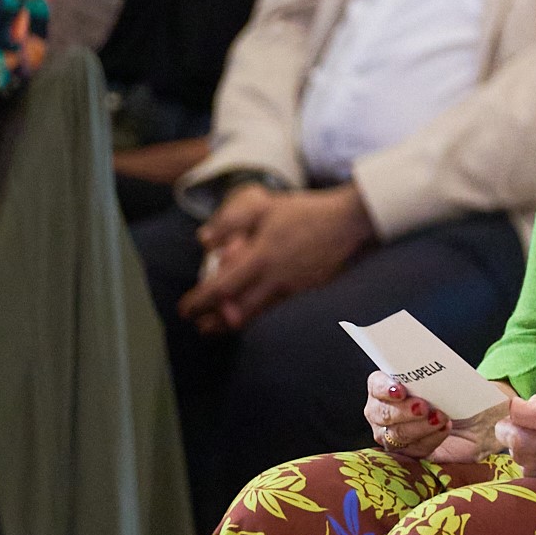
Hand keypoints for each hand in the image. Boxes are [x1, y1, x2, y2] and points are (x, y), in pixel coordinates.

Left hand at [181, 184, 375, 333]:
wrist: (350, 222)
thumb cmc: (306, 212)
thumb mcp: (264, 207)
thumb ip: (230, 222)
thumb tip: (205, 242)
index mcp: (261, 258)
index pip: (221, 288)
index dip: (199, 302)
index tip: (185, 309)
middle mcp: (276, 279)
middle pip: (237, 312)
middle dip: (214, 323)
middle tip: (199, 327)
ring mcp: (294, 289)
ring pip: (258, 314)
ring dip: (235, 323)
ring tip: (221, 327)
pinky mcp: (309, 292)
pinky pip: (277, 309)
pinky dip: (259, 314)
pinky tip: (254, 311)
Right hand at [364, 372, 451, 457]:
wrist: (477, 420)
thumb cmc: (459, 394)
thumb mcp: (452, 378)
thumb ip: (438, 373)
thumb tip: (438, 372)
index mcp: (391, 385)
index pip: (376, 384)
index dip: (384, 388)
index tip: (400, 390)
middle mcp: (385, 411)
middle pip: (380, 413)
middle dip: (402, 410)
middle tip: (423, 406)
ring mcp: (393, 435)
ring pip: (395, 435)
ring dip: (419, 426)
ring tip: (440, 418)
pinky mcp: (409, 454)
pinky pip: (414, 450)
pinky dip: (431, 439)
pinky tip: (445, 429)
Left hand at [495, 388, 535, 480]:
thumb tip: (523, 408)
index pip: (528, 415)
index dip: (513, 410)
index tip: (513, 406)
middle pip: (518, 442)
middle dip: (507, 431)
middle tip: (511, 423)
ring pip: (522, 460)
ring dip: (516, 447)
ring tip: (525, 437)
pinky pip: (532, 473)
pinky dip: (527, 462)